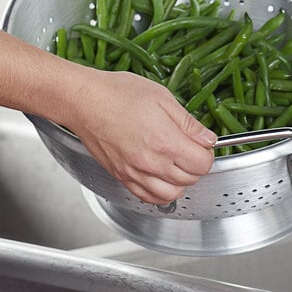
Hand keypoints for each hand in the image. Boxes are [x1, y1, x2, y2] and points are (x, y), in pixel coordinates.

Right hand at [64, 70, 215, 204]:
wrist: (84, 101)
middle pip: (190, 179)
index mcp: (166, 141)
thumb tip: (207, 139)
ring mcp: (135, 173)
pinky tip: (161, 177)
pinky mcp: (122, 177)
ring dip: (180, 181)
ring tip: (176, 163)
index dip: (207, 153)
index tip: (202, 143)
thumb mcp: (162, 98)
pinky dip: (160, 192)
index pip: (203, 164)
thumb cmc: (118, 93)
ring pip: (171, 194)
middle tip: (189, 148)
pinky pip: (148, 198)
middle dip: (195, 165)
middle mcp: (151, 163)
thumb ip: (188, 123)